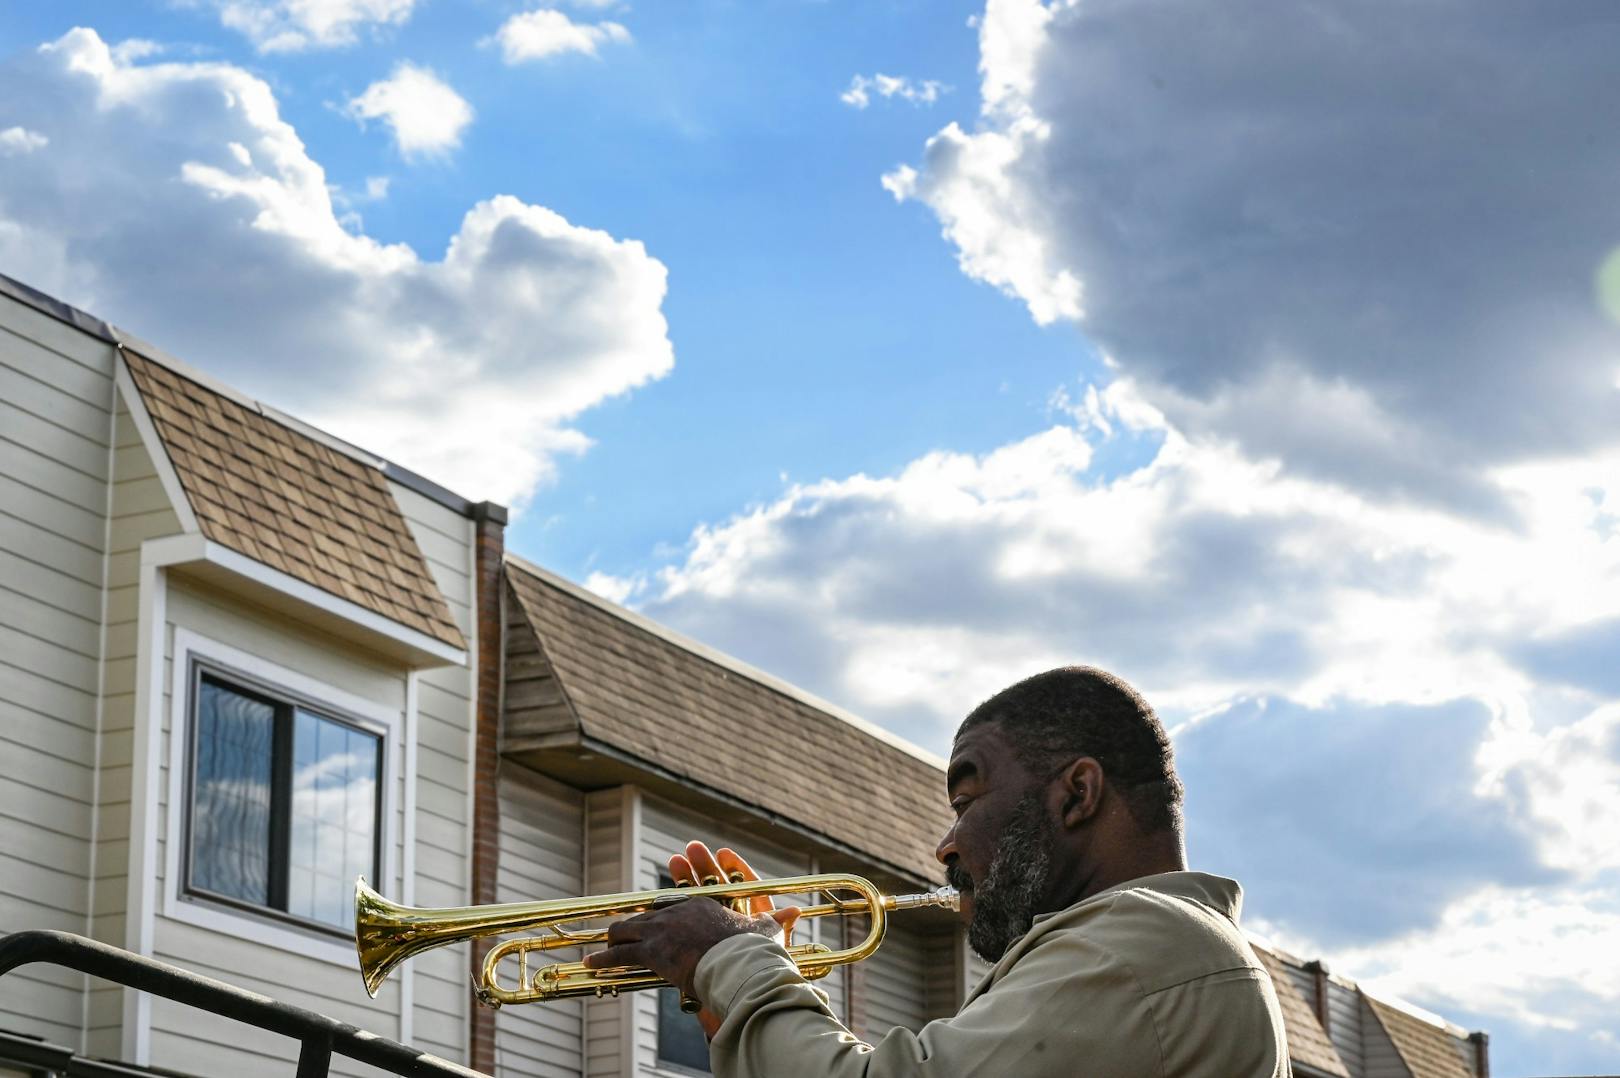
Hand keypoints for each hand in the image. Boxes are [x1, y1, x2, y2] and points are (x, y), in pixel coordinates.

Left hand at [583, 841, 799, 1038]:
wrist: (738, 963)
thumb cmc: (754, 949)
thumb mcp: (767, 931)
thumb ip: (776, 920)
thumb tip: (795, 912)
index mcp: (707, 905)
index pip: (685, 897)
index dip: (674, 894)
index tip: (668, 883)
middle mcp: (680, 913)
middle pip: (651, 909)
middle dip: (631, 920)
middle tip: (616, 927)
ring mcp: (663, 929)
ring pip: (630, 928)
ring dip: (614, 937)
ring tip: (603, 944)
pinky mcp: (651, 951)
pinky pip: (620, 953)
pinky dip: (604, 959)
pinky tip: (592, 963)